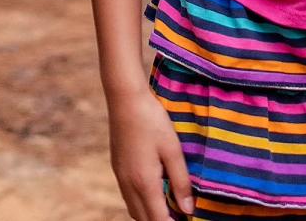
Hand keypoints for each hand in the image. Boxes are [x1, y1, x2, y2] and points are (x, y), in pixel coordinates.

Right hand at [107, 83, 193, 219]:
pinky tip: (153, 192)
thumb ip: (181, 181)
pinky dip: (141, 203)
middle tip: (179, 215)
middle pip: (144, 220)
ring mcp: (120, 177)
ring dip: (149, 215)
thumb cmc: (151, 120)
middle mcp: (129, 184)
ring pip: (134, 210)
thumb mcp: (172, 149)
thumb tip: (187, 209)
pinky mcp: (117, 167)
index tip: (187, 220)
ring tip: (168, 208)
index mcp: (144, 183)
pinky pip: (128, 196)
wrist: (124, 98)